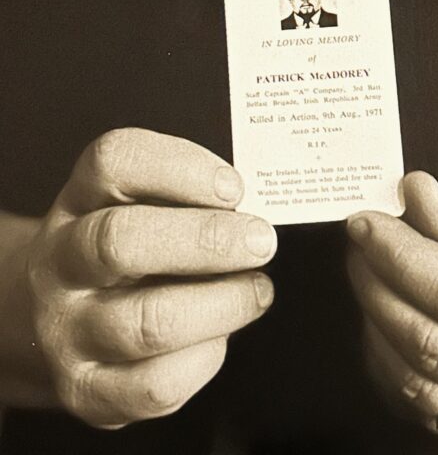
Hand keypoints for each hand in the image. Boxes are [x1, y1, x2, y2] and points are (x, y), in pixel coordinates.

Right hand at [24, 128, 275, 428]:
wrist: (63, 318)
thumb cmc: (130, 248)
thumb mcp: (145, 204)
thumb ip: (191, 195)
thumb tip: (253, 209)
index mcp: (81, 199)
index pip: (114, 161)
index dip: (180, 167)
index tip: (234, 187)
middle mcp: (61, 261)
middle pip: (120, 241)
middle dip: (205, 240)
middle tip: (261, 240)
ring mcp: (66, 329)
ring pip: (147, 322)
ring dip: (222, 303)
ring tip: (256, 290)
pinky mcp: (86, 390)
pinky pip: (155, 384)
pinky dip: (205, 358)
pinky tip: (219, 335)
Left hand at [347, 172, 437, 442]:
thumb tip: (415, 194)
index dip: (403, 257)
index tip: (367, 221)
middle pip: (433, 343)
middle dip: (378, 284)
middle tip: (360, 239)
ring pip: (417, 382)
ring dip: (374, 321)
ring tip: (370, 269)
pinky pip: (420, 403)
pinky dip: (387, 357)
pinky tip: (386, 312)